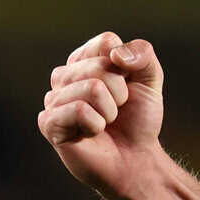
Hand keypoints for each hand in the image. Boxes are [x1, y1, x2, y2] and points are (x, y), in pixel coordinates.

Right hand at [38, 31, 166, 199]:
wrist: (135, 158)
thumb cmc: (138, 118)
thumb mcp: (150, 79)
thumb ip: (142, 54)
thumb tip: (115, 55)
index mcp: (85, 59)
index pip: (106, 42)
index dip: (126, 66)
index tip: (128, 85)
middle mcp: (65, 75)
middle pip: (100, 66)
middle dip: (120, 92)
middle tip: (117, 110)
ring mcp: (53, 99)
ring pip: (92, 88)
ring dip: (110, 111)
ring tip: (105, 122)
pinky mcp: (48, 123)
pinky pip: (80, 111)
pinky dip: (96, 125)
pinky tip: (91, 133)